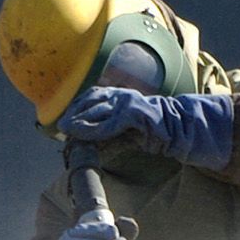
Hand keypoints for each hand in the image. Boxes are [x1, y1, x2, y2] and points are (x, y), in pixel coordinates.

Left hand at [58, 87, 232, 170]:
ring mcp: (128, 103)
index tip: (64, 118)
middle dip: (75, 114)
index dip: (76, 106)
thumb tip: (90, 145)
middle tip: (61, 127)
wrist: (178, 128)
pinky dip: (95, 130)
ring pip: (97, 111)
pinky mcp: (134, 114)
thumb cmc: (152, 131)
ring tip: (68, 131)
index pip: (92, 96)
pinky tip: (85, 136)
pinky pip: (110, 123)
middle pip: (91, 101)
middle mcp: (122, 95)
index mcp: (120, 94)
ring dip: (81, 122)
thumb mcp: (126, 131)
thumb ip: (108, 134)